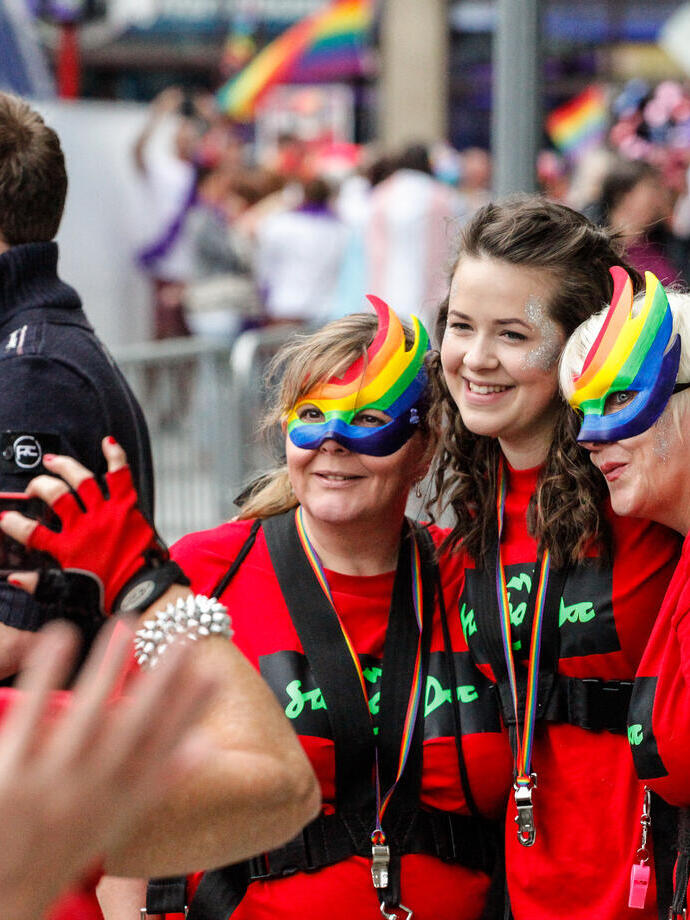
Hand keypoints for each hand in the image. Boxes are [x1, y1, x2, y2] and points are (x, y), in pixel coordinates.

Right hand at [0, 438, 184, 614]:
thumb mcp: (68, 590)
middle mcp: (85, 526)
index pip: (31, 532)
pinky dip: (115, 456)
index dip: (14, 524)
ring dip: (64, 466)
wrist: (142, 589)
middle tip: (34, 489)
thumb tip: (13, 578)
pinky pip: (120, 475)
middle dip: (39, 487)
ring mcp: (107, 513)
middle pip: (55, 495)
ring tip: (52, 460)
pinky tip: (107, 442)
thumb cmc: (106, 591)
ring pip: (81, 479)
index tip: (5, 517)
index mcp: (67, 548)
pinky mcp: (127, 505)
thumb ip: (38, 583)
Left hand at [0, 619, 214, 919]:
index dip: (192, 709)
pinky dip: (47, 673)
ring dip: (109, 667)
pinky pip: (31, 714)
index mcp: (122, 801)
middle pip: (136, 726)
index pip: (165, 747)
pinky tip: (61, 638)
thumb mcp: (118, 821)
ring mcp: (51, 781)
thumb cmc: (59, 854)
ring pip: (88, 714)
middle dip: (164, 679)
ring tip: (126, 626)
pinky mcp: (9, 774)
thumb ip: (161, 781)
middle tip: (186, 638)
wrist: (1, 901)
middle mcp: (93, 790)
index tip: (214, 674)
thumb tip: (205, 746)